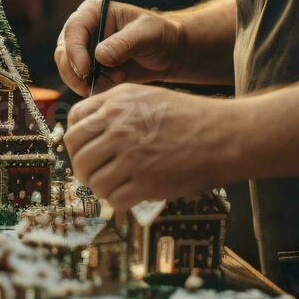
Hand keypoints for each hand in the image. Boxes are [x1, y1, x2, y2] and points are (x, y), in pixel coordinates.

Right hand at [54, 0, 184, 95]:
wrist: (169, 53)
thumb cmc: (160, 34)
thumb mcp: (147, 34)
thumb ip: (124, 43)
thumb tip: (100, 56)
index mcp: (93, 12)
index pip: (73, 30)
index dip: (74, 51)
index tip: (85, 70)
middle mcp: (84, 30)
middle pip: (63, 52)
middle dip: (74, 71)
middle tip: (91, 85)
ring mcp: (85, 51)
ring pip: (69, 70)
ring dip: (86, 82)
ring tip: (115, 80)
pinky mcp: (91, 70)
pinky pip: (81, 83)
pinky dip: (94, 88)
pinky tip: (116, 83)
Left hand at [64, 84, 239, 211]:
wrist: (224, 135)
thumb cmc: (188, 117)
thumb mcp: (146, 97)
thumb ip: (114, 109)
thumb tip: (87, 131)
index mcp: (116, 102)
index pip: (74, 123)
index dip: (76, 140)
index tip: (86, 150)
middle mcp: (119, 126)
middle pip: (78, 154)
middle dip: (83, 167)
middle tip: (95, 173)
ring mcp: (131, 155)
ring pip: (92, 180)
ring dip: (100, 187)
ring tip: (115, 185)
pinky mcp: (146, 181)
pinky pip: (114, 199)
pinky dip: (118, 201)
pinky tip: (130, 195)